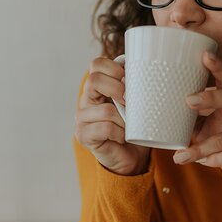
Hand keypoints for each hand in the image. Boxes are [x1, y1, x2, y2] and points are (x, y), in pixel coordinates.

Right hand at [75, 57, 149, 175]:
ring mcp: (82, 119)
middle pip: (94, 80)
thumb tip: (140, 74)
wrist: (131, 157)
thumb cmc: (134, 127)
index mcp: (96, 88)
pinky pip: (105, 128)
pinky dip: (119, 133)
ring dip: (123, 119)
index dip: (114, 69)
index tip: (129, 81)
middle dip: (118, 90)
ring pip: (105, 109)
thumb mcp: (135, 103)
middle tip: (129, 102)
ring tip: (128, 126)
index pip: (97, 64)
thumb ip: (134, 87)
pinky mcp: (84, 136)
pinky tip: (123, 137)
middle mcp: (85, 100)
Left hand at [172, 52, 221, 180]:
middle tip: (188, 100)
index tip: (205, 55)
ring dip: (199, 148)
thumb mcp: (205, 123)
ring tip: (180, 156)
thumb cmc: (220, 135)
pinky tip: (203, 162)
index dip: (218, 66)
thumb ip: (190, 116)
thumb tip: (158, 109)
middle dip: (210, 98)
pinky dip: (213, 160)